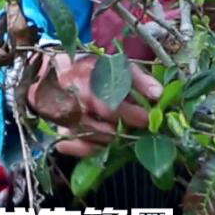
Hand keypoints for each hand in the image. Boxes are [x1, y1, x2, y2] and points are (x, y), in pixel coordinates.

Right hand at [25, 52, 162, 157]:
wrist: (56, 70)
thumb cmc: (91, 67)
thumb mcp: (115, 65)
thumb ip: (138, 79)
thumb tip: (159, 95)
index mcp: (88, 84)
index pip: (115, 108)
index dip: (135, 116)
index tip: (150, 118)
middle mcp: (75, 104)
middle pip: (106, 129)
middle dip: (126, 131)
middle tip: (139, 129)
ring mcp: (67, 119)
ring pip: (95, 141)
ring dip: (113, 140)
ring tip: (123, 132)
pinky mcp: (61, 129)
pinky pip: (77, 147)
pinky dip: (89, 149)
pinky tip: (102, 145)